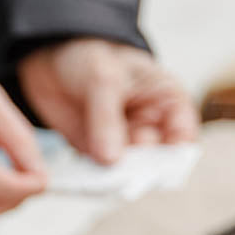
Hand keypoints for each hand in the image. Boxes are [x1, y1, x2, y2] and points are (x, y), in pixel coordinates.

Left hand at [18, 38, 197, 165]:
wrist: (50, 56)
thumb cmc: (90, 54)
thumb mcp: (102, 78)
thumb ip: (107, 119)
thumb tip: (112, 161)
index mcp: (165, 100)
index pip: (183, 134)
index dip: (177, 155)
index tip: (161, 168)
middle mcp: (149, 125)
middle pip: (156, 160)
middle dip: (142, 171)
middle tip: (125, 175)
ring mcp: (121, 142)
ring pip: (126, 170)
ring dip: (115, 178)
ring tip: (101, 179)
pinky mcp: (95, 153)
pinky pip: (97, 172)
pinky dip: (91, 178)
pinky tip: (83, 180)